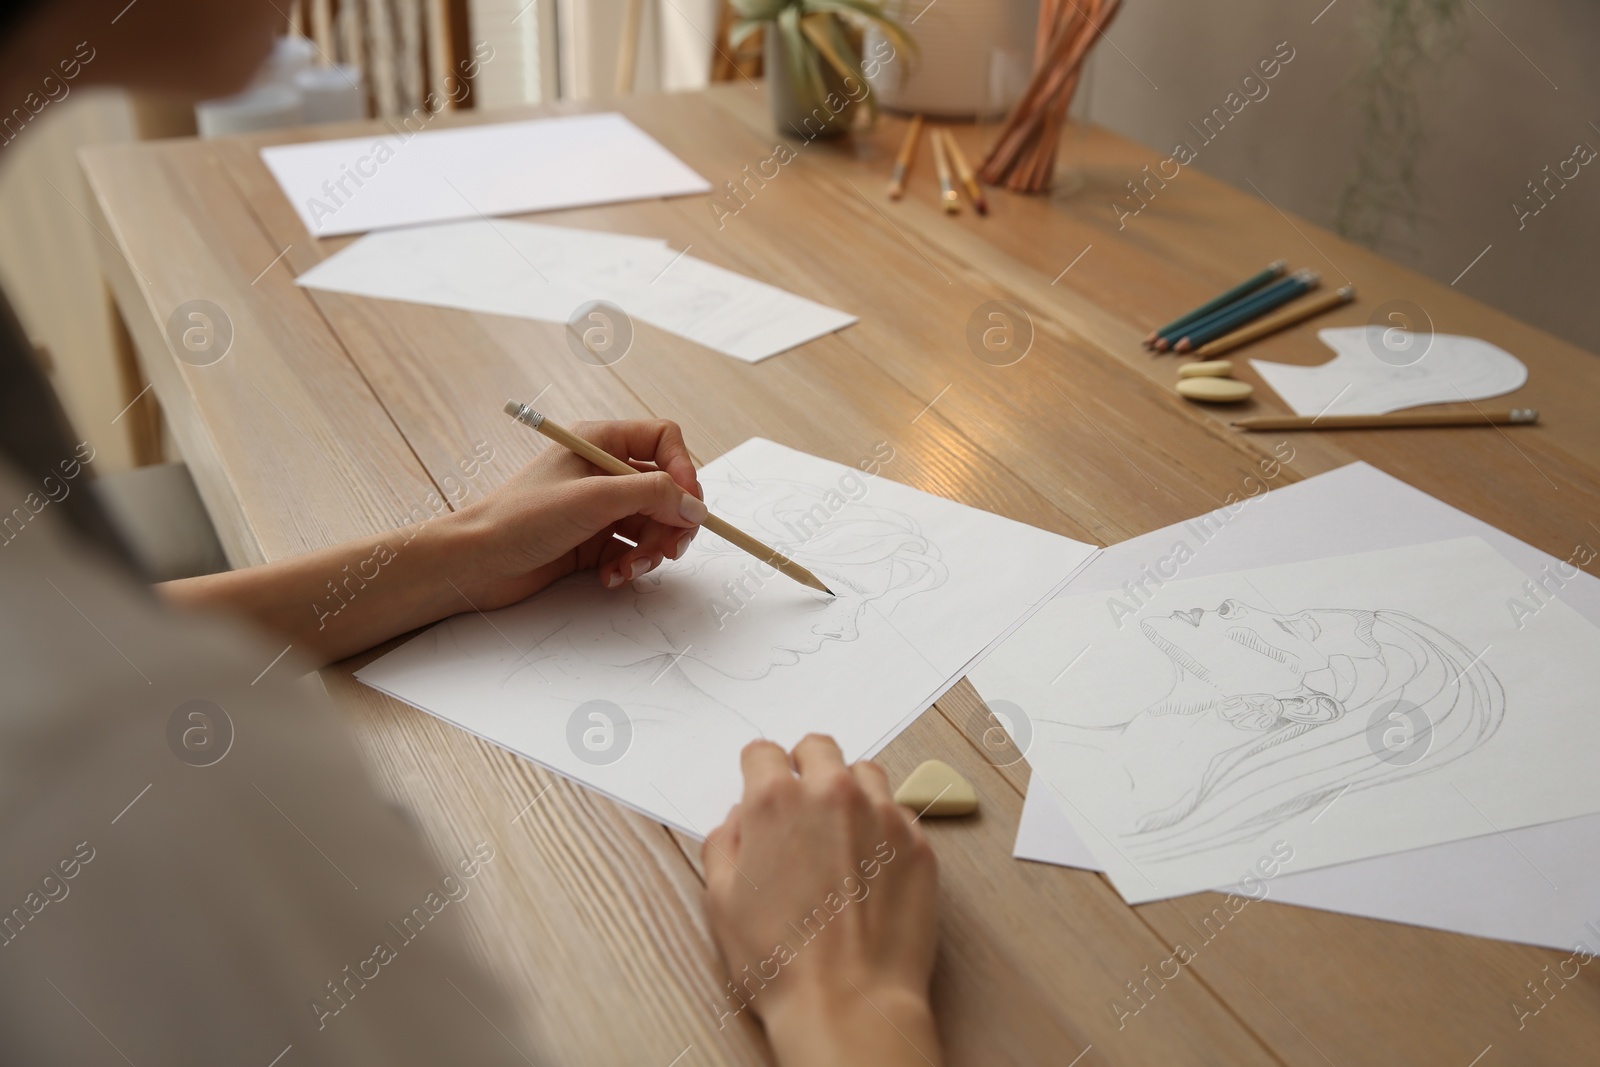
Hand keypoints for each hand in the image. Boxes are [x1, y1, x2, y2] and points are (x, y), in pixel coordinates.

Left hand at [448, 419, 706, 607]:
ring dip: (649, 550)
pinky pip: (632, 549)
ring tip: (629, 568)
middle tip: (669, 550)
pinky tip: (611, 576)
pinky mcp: (593, 540)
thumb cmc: (520, 518)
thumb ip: (651, 496)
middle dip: (670, 522)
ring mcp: (599, 507)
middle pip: (665, 489)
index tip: (688, 506)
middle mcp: (603, 471)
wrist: (476, 562)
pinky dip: (630, 565)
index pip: (663, 441)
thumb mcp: (593, 498)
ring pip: (652, 524)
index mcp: (600, 441)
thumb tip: (694, 506)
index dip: (683, 470)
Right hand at [703, 735, 941, 1066]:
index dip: (757, 772)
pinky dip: (882, 829)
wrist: (849, 1003)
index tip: (762, 787)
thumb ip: (725, 843)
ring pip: (865, 774)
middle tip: (801, 807)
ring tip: (839, 837)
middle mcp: (833, 794)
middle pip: (819, 748)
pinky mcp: (918, 844)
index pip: (763, 752)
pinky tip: (870, 869)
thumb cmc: (783, 961)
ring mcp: (883, 815)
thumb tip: (741, 820)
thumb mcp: (722, 901)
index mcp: (777, 801)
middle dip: (805, 767)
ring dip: (848, 792)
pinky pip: (898, 815)